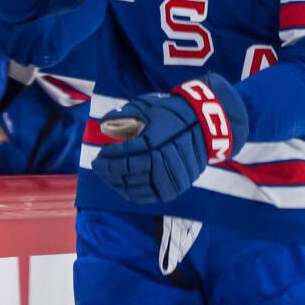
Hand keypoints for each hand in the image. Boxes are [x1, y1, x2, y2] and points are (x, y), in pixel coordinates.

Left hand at [89, 77, 248, 205]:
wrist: (207, 126)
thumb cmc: (173, 113)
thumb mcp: (148, 107)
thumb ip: (124, 116)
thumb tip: (103, 125)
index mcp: (155, 142)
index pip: (123, 156)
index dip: (107, 158)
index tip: (97, 156)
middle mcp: (163, 162)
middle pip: (127, 173)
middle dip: (108, 172)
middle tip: (98, 167)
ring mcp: (170, 178)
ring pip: (135, 188)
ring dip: (117, 183)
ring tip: (108, 176)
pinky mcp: (174, 188)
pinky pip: (148, 196)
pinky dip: (132, 193)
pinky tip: (122, 186)